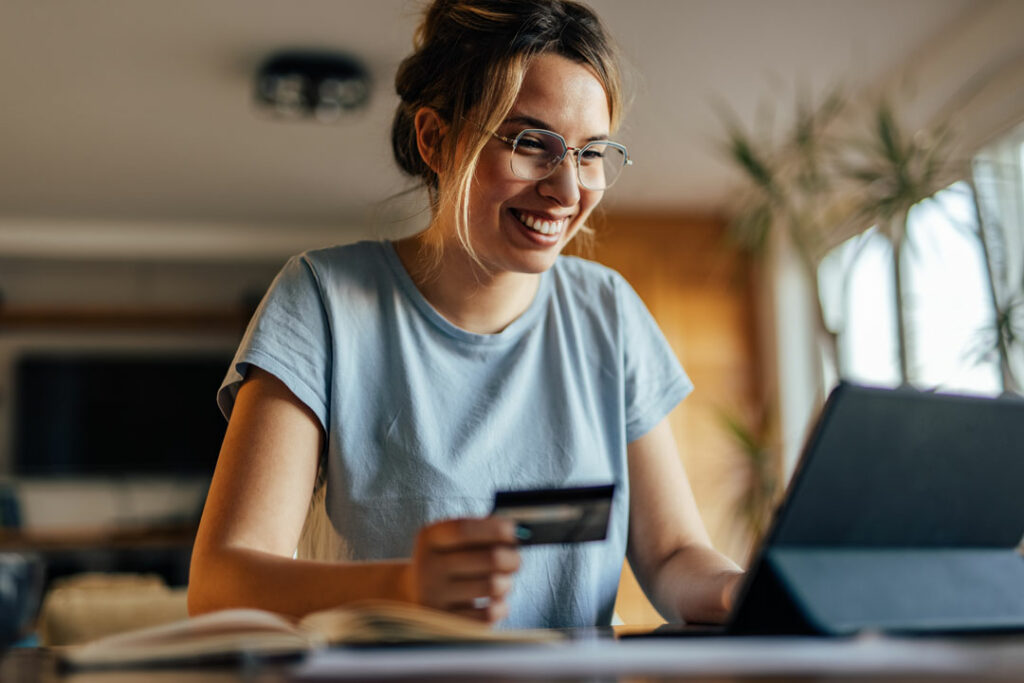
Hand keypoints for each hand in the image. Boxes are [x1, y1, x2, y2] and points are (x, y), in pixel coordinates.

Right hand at [405, 517, 520, 622]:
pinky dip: (501, 607)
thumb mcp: (449, 541)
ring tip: (503, 582)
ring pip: (493, 586)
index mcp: (429, 538)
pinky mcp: (446, 623)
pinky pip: (488, 614)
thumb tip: (516, 534)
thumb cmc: (445, 562)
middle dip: (512, 558)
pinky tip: (496, 602)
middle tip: (515, 560)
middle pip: (489, 558)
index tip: (512, 531)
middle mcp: (428, 566)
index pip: (464, 529)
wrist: (413, 595)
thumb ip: (479, 533)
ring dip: (507, 583)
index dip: (494, 528)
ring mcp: (435, 597)